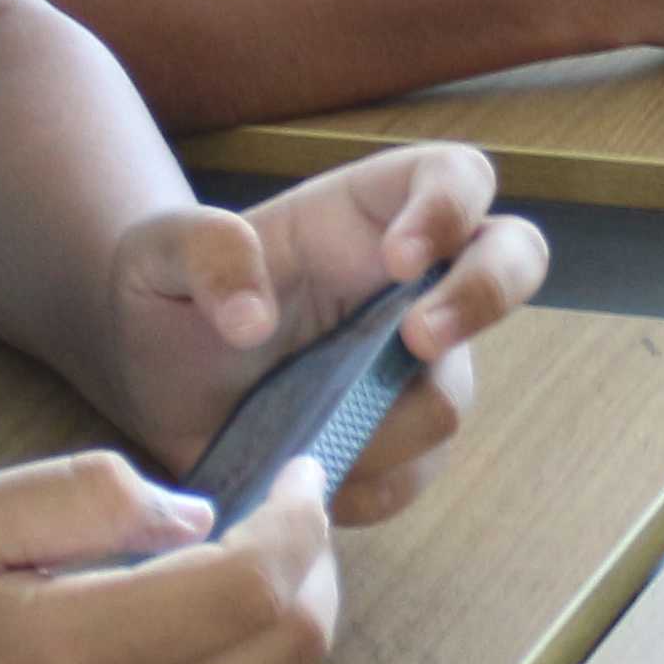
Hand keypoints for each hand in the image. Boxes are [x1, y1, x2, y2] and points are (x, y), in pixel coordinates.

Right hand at [0, 450, 340, 663]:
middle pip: (294, 648)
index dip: (299, 525)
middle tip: (291, 522)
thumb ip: (85, 497)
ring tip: (229, 573)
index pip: (253, 587)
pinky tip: (180, 644)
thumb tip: (197, 516)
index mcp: (73, 649)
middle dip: (316, 569)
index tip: (297, 479)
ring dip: (277, 624)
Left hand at [103, 144, 551, 523]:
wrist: (149, 388)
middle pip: (514, 259)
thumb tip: (252, 317)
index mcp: (367, 213)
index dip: (450, 209)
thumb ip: (201, 252)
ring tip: (305, 438)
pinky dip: (368, 486)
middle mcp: (412, 284)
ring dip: (390, 423)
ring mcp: (415, 366)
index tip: (399, 260)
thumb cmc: (163, 298)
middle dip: (484, 298)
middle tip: (417, 340)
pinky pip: (417, 473)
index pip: (456, 177)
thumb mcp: (155, 255)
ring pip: (455, 392)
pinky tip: (309, 480)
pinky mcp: (397, 441)